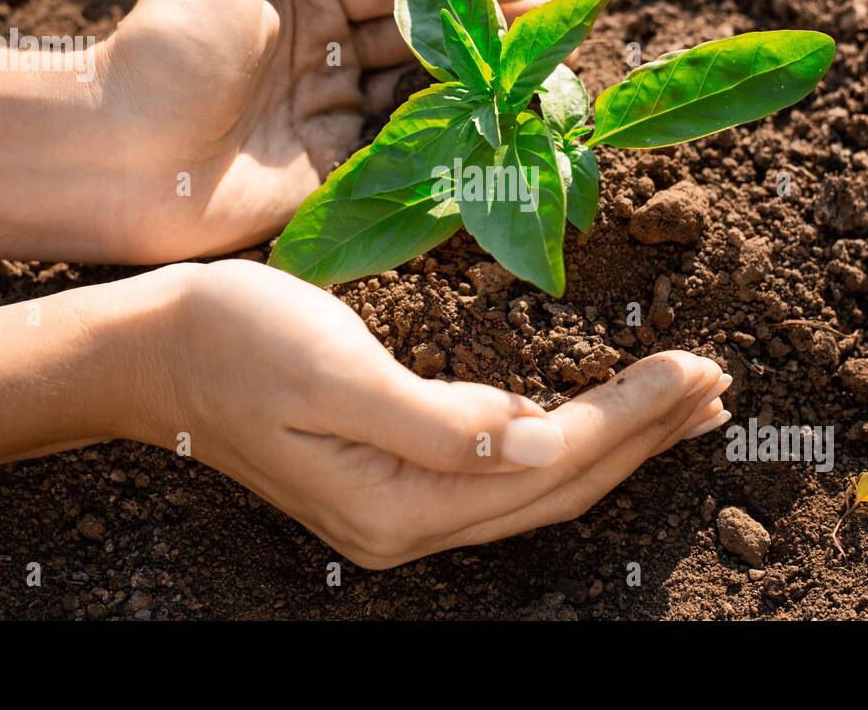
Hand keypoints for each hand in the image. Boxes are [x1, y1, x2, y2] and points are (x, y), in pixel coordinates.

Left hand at [97, 0, 549, 261]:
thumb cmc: (164, 49)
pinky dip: (448, 143)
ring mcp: (332, 117)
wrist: (115, 153)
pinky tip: (494, 132)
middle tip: (555, 30)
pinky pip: (400, 155)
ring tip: (541, 75)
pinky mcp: (333, 175)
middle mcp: (326, 56)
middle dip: (489, 31)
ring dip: (479, 85)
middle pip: (423, 38)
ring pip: (421, 94)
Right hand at [147, 260, 731, 568]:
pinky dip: (563, 443)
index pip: (550, 465)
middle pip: (559, 489)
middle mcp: (407, 523)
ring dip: (615, 445)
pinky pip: (503, 473)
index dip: (630, 417)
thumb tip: (539, 441)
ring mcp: (398, 510)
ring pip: (538, 486)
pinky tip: (587, 420)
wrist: (151, 351)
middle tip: (716, 387)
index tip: (695, 366)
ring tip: (680, 407)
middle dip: (644, 437)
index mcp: (398, 503)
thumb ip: (439, 420)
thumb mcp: (334, 372)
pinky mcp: (391, 479)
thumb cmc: (232, 343)